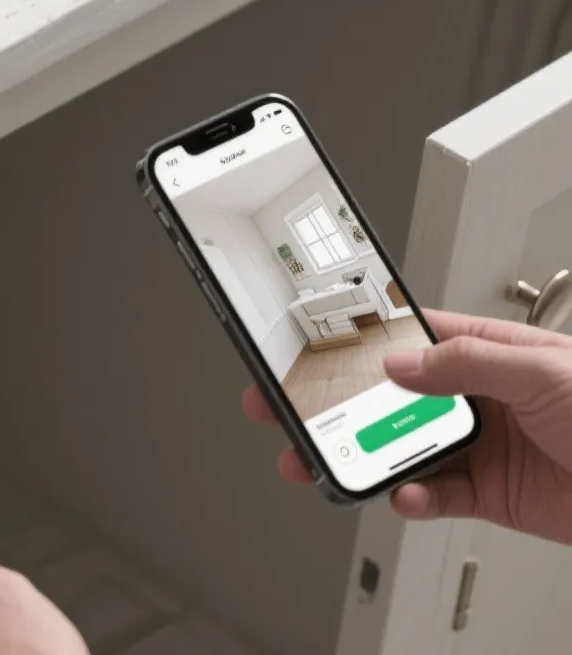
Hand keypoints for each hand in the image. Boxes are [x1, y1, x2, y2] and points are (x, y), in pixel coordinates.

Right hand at [242, 310, 571, 543]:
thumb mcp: (546, 371)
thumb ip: (467, 364)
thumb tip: (401, 364)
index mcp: (492, 352)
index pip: (412, 337)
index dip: (359, 340)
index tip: (311, 346)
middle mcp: (482, 397)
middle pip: (391, 397)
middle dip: (339, 404)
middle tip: (289, 408)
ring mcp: (483, 446)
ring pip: (402, 448)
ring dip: (364, 456)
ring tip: (330, 461)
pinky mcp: (489, 494)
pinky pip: (434, 496)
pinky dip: (412, 498)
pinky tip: (406, 494)